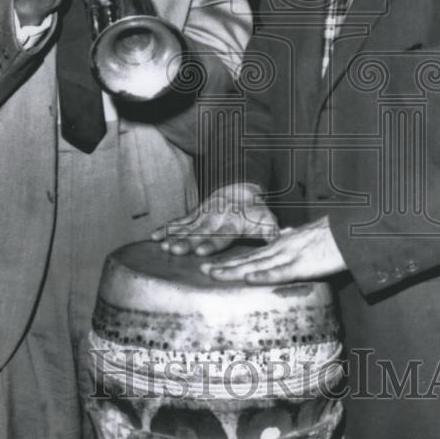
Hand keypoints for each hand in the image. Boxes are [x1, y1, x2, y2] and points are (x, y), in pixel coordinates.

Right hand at [152, 183, 277, 255]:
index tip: (201, 251)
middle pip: (199, 232)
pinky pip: (178, 221)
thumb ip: (273, 233)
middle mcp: (215, 219)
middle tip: (175, 250)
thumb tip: (285, 240)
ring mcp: (203, 215)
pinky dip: (166, 228)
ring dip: (174, 236)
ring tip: (162, 245)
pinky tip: (154, 237)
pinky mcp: (194, 214)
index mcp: (233, 224)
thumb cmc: (257, 211)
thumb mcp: (268, 220)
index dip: (211, 243)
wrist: (242, 187)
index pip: (221, 235)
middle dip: (187, 242)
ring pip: (187, 227)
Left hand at [199, 216, 347, 283]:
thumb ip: (292, 236)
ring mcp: (291, 256)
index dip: (232, 260)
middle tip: (202, 271)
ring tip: (213, 274)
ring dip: (234, 270)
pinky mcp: (303, 264)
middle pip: (248, 259)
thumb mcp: (307, 235)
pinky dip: (263, 275)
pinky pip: (280, 272)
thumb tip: (282, 233)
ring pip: (257, 264)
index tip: (214, 265)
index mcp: (283, 244)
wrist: (352, 231)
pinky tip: (248, 278)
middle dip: (225, 266)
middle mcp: (281, 248)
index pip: (252, 254)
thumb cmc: (332, 235)